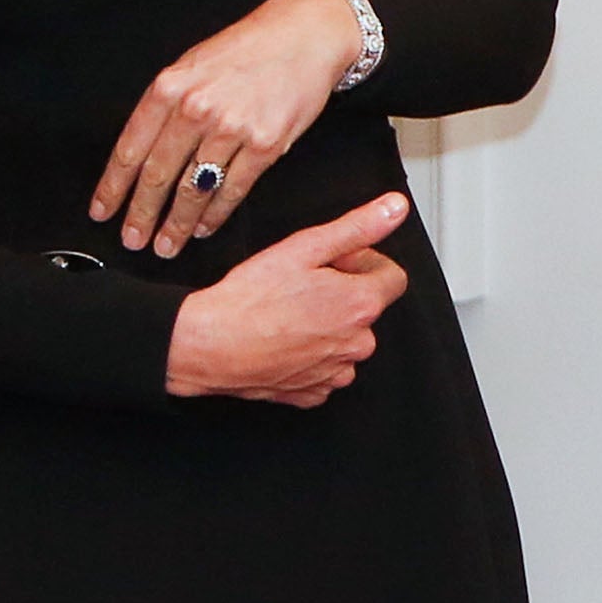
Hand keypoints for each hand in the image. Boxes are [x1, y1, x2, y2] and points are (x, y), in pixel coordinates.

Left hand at [92, 0, 366, 259]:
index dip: (113, 188)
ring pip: (194, 190)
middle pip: (158, 176)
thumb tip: (145, 155)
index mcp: (170, 87)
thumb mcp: (193, 65)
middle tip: (133, 239)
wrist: (305, 34)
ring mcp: (232, 128)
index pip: (131, 149)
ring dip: (177, 224)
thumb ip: (167, 105)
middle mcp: (196, 108)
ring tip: (166, 245)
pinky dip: (215, 214)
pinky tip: (204, 227)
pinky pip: (233, 189)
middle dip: (142, 215)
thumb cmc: (248, 49)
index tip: (103, 212)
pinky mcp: (266, 144)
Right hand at [162, 193, 410, 405]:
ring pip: (345, 340)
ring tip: (288, 314)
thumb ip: (358, 227)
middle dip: (343, 294)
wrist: (207, 346)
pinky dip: (310, 356)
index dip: (364, 263)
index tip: (336, 262)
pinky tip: (283, 341)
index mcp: (361, 305)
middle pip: (366, 309)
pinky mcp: (312, 393)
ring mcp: (335, 373)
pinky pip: (324, 369)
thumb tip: (395, 209)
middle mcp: (357, 344)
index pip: (392, 277)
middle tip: (303, 286)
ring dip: (328, 326)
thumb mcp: (305, 247)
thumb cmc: (248, 300)